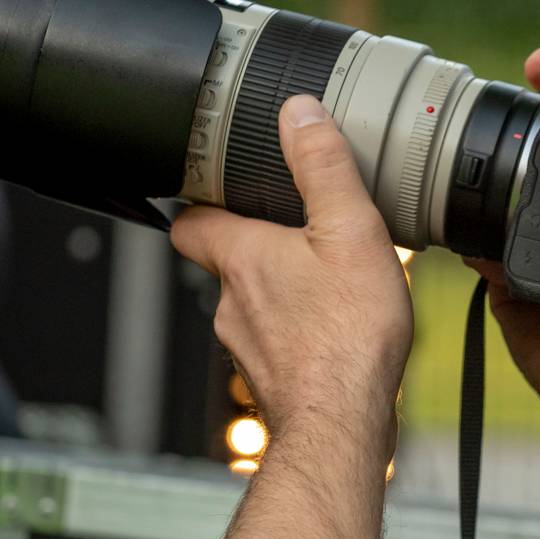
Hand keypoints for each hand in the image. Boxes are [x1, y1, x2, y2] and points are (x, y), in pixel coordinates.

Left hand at [173, 95, 411, 457]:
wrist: (344, 425)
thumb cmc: (346, 337)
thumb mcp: (350, 231)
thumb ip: (324, 168)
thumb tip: (300, 113)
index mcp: (241, 256)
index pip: (189, 219)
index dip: (203, 200)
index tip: (222, 189)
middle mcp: (232, 302)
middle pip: (227, 262)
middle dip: (258, 246)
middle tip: (300, 233)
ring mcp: (249, 346)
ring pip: (255, 305)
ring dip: (284, 293)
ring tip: (330, 283)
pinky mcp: (274, 379)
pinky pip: (281, 343)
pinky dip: (302, 334)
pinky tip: (338, 331)